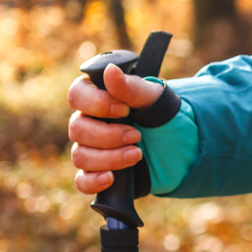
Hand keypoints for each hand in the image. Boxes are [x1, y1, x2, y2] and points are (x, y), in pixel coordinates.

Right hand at [67, 64, 164, 193]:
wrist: (174, 142)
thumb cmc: (159, 113)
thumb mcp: (152, 98)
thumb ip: (130, 86)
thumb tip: (110, 71)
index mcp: (94, 96)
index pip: (76, 96)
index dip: (97, 104)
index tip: (124, 110)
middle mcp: (86, 122)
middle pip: (77, 130)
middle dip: (109, 135)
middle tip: (136, 135)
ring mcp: (88, 148)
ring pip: (80, 156)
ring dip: (109, 158)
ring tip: (137, 154)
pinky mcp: (96, 172)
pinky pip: (82, 181)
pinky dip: (94, 181)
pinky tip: (111, 178)